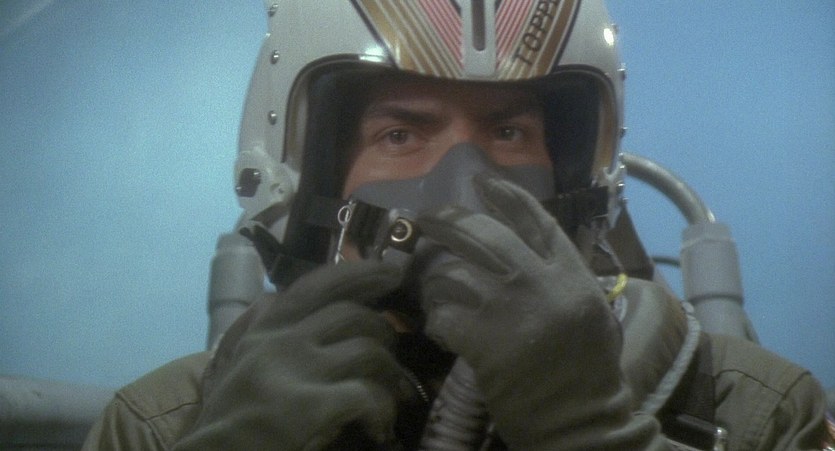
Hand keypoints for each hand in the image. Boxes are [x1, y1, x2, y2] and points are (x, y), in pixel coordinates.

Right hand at [174, 260, 407, 449]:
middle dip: (384, 327)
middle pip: (350, 312)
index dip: (359, 272)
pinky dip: (381, 410)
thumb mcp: (236, 364)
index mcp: (263, 331)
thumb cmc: (225, 421)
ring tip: (393, 393)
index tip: (389, 271)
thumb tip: (275, 297)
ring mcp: (295, 370)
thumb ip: (258, 330)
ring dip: (390, 371)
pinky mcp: (308, 406)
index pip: (316, 284)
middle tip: (396, 345)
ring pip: (367, 348)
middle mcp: (280, 340)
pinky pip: (366, 394)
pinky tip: (378, 427)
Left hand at [416, 174, 663, 449]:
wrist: (581, 421)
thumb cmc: (588, 372)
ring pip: (455, 273)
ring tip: (427, 284)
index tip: (482, 181)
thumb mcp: (590, 313)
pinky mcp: (485, 340)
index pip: (537, 221)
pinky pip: (444, 314)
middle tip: (427, 217)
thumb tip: (525, 249)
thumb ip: (561, 277)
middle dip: (450, 220)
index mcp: (572, 274)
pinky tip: (438, 325)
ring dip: (434, 279)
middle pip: (485, 234)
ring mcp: (511, 309)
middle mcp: (541, 282)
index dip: (507, 196)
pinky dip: (436, 319)